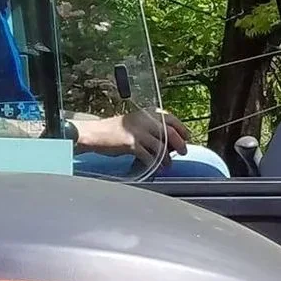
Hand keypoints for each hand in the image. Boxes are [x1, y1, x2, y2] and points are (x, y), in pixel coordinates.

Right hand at [72, 106, 190, 160]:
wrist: (94, 134)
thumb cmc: (115, 130)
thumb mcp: (136, 122)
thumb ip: (152, 128)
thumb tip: (171, 140)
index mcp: (147, 113)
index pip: (172, 119)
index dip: (182, 129)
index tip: (186, 137)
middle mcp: (145, 120)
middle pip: (171, 132)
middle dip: (180, 144)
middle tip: (183, 151)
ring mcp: (138, 132)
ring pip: (162, 146)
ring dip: (167, 158)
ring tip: (168, 164)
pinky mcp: (131, 144)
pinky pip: (149, 156)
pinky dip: (155, 163)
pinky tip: (156, 167)